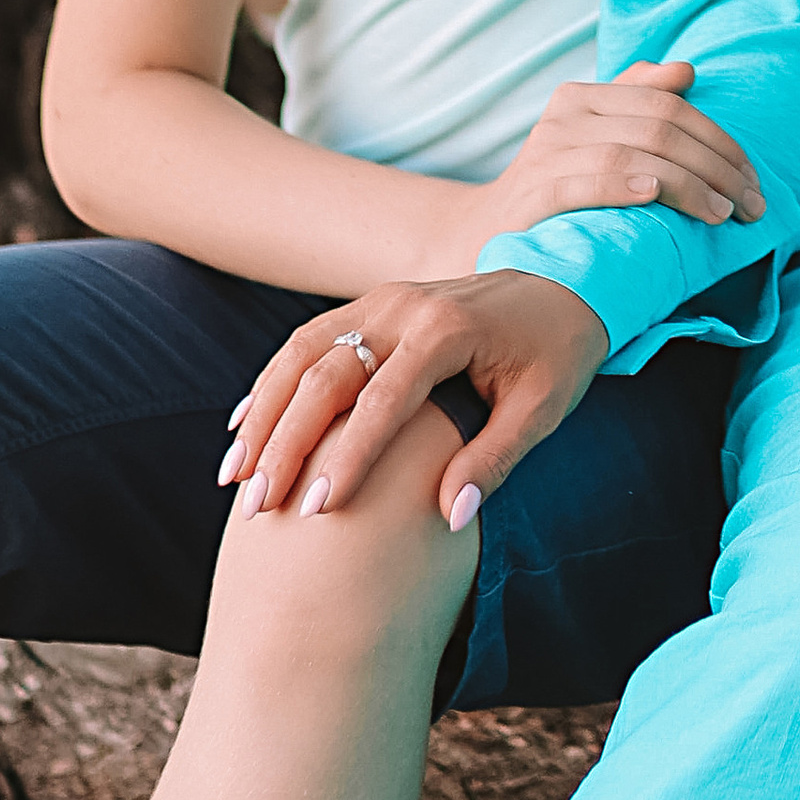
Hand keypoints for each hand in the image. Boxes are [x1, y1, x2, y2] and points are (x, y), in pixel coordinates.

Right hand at [223, 271, 604, 532]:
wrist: (565, 282)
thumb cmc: (556, 353)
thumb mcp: (543, 407)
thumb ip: (496, 458)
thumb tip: (451, 517)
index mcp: (448, 330)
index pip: (383, 400)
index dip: (347, 457)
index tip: (315, 512)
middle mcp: (406, 305)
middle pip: (327, 374)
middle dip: (285, 442)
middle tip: (254, 506)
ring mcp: (384, 298)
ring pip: (303, 353)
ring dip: (263, 413)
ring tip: (234, 477)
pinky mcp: (372, 303)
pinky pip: (310, 340)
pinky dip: (272, 383)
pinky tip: (245, 429)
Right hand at [454, 60, 765, 259]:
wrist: (475, 242)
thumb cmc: (550, 192)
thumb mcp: (591, 142)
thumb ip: (635, 101)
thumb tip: (686, 70)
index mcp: (583, 97)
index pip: (670, 106)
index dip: (720, 141)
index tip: (753, 180)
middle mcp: (564, 117)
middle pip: (661, 128)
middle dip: (718, 167)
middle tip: (754, 205)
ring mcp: (545, 155)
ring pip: (635, 152)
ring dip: (690, 183)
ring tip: (724, 213)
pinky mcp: (531, 197)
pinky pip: (587, 181)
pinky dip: (627, 184)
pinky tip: (657, 196)